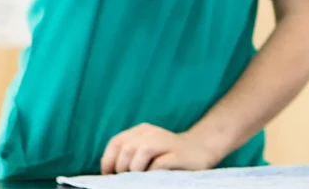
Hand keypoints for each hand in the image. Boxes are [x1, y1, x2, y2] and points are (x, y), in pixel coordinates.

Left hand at [100, 122, 221, 173]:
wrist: (200, 148)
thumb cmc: (166, 154)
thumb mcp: (145, 148)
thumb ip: (128, 154)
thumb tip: (107, 173)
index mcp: (141, 130)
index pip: (116, 142)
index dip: (108, 161)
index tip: (111, 175)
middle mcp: (153, 132)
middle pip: (128, 148)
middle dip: (123, 168)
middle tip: (128, 179)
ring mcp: (167, 142)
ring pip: (143, 151)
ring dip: (136, 168)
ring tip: (140, 177)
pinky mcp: (179, 155)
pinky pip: (160, 163)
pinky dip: (152, 171)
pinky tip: (153, 176)